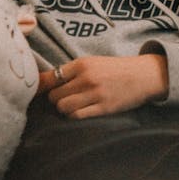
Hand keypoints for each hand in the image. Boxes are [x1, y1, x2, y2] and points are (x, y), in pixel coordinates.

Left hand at [39, 54, 167, 118]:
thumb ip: (72, 71)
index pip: (52, 78)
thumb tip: (45, 81)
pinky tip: (81, 111)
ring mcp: (95, 94)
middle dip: (55, 99)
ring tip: (72, 105)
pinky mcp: (103, 108)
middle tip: (63, 98)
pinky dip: (74, 116)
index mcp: (82, 63)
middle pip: (55, 96)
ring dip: (64, 109)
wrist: (143, 75)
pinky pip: (77, 116)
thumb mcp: (93, 62)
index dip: (42, 87)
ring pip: (63, 107)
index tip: (36, 92)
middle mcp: (86, 78)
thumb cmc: (115, 69)